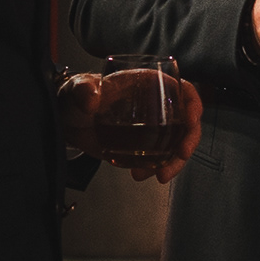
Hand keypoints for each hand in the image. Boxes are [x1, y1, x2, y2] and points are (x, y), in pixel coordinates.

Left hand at [60, 71, 206, 181]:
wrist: (67, 122)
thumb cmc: (74, 97)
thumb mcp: (78, 90)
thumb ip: (84, 91)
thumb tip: (92, 98)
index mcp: (147, 84)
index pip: (181, 89)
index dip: (192, 103)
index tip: (191, 119)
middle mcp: (155, 105)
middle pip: (186, 121)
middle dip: (189, 140)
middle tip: (180, 155)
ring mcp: (151, 128)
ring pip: (176, 143)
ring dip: (174, 162)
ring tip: (160, 176)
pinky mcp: (143, 146)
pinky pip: (160, 158)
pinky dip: (157, 169)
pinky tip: (141, 175)